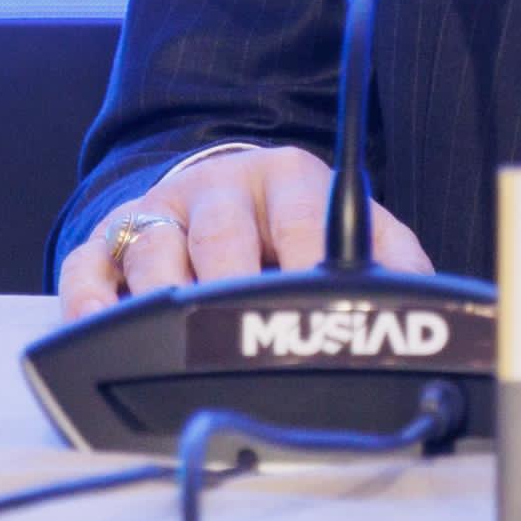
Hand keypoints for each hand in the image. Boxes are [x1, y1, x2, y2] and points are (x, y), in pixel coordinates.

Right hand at [56, 147, 430, 316]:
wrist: (226, 193)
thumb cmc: (297, 227)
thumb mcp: (355, 230)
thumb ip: (392, 259)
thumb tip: (430, 302)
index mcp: (289, 178)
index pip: (302, 219)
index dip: (309, 264)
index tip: (316, 306)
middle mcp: (220, 187)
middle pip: (222, 236)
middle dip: (232, 288)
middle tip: (243, 336)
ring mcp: (161, 211)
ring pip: (155, 251)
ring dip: (165, 298)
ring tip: (179, 342)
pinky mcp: (109, 239)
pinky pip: (89, 267)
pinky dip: (92, 301)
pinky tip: (103, 329)